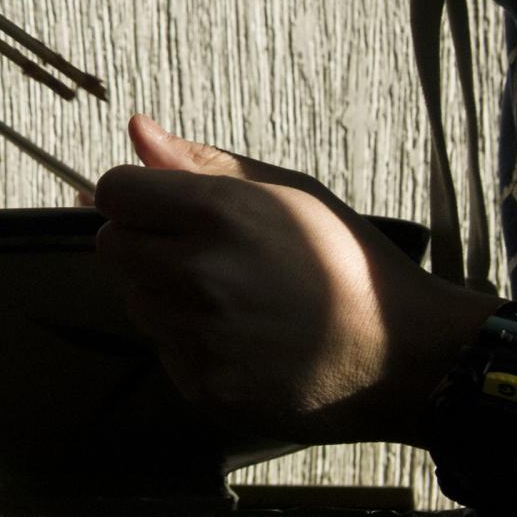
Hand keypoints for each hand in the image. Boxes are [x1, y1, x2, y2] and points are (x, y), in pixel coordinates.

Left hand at [91, 116, 494, 444]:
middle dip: (142, 243)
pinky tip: (240, 338)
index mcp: (221, 213)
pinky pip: (162, 348)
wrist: (404, 357)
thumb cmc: (349, 263)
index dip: (136, 195)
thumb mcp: (290, 193)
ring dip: (163, 293)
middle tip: (201, 252)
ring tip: (232, 297)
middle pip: (111, 247)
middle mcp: (200, 274)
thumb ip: (203, 162)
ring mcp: (199, 336)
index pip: (115, 191)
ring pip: (134, 299)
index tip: (164, 206)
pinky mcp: (203, 386)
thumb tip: (137, 130)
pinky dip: (186, 341)